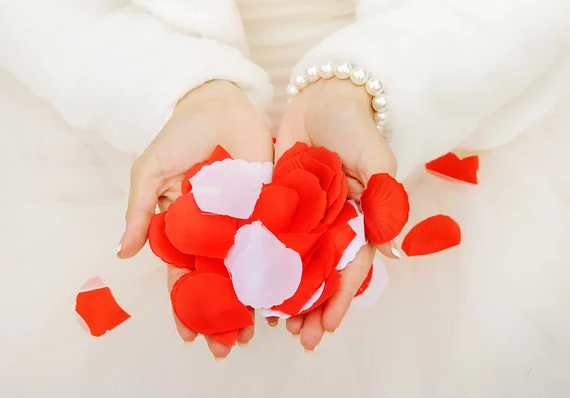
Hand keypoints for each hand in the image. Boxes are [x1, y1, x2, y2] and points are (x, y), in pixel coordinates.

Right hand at [118, 80, 272, 357]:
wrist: (217, 103)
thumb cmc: (179, 136)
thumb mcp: (150, 173)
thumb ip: (139, 212)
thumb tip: (122, 253)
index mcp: (187, 228)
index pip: (186, 274)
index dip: (187, 304)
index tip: (191, 334)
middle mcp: (217, 231)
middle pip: (220, 279)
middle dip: (222, 313)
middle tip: (227, 345)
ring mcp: (246, 220)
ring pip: (249, 267)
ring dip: (251, 300)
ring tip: (255, 332)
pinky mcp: (271, 205)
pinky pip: (276, 239)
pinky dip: (280, 265)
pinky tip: (285, 293)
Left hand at [274, 78, 398, 350]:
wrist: (321, 97)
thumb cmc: (354, 126)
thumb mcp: (376, 159)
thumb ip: (382, 198)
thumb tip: (387, 245)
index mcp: (357, 220)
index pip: (350, 267)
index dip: (340, 297)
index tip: (326, 326)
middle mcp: (330, 224)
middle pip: (320, 274)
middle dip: (311, 307)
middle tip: (298, 337)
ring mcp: (303, 216)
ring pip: (294, 263)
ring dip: (286, 293)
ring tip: (272, 324)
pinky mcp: (277, 204)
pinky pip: (270, 238)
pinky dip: (263, 261)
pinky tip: (249, 283)